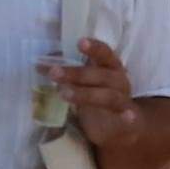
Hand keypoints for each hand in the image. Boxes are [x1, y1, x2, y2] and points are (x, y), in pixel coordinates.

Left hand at [51, 35, 141, 153]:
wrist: (123, 126)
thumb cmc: (99, 95)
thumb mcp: (84, 82)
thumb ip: (67, 72)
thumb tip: (40, 64)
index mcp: (110, 67)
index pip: (104, 53)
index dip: (94, 48)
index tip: (79, 42)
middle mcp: (119, 80)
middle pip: (101, 75)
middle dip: (76, 74)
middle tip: (53, 73)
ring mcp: (124, 100)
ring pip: (108, 96)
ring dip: (86, 94)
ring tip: (63, 93)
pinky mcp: (129, 120)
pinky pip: (129, 117)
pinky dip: (128, 116)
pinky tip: (128, 116)